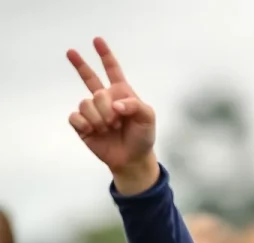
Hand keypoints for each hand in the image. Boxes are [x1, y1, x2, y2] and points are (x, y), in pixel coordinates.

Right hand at [66, 38, 156, 177]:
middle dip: (85, 72)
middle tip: (80, 66)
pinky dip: (86, 124)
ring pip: (86, 102)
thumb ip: (135, 105)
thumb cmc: (142, 137)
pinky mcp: (82, 125)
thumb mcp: (148, 118)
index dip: (105, 55)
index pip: (113, 70)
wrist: (132, 159)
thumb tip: (115, 104)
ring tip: (109, 128)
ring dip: (99, 117)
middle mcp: (105, 100)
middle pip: (90, 79)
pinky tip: (94, 131)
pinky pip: (75, 116)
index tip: (97, 40)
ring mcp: (93, 112)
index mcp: (122, 94)